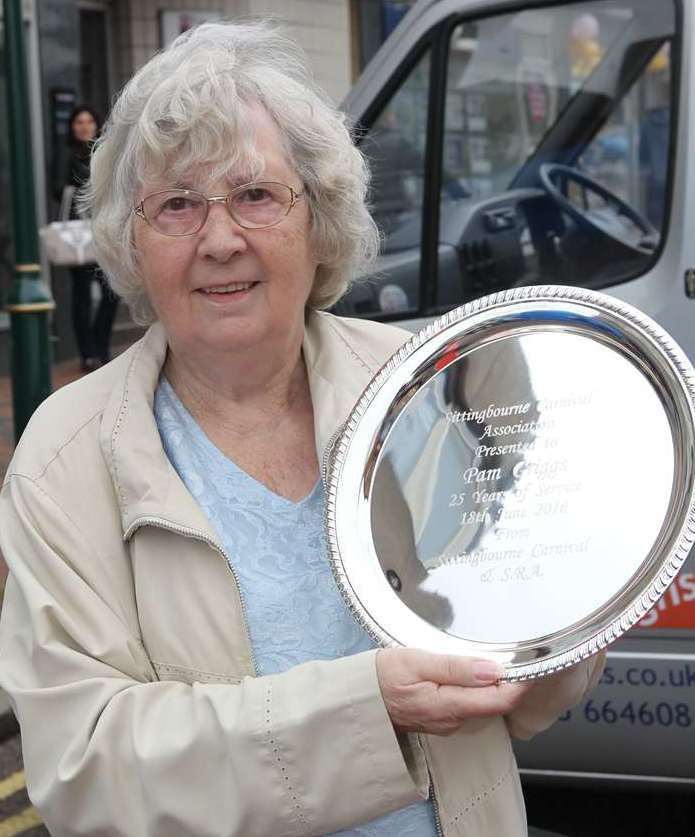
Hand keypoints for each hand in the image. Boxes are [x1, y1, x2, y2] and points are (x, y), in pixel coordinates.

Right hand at [376, 647, 533, 735]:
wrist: (358, 701)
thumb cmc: (382, 677)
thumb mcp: (416, 661)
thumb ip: (455, 667)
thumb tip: (493, 670)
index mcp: (449, 706)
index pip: (499, 699)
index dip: (520, 682)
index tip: (534, 662)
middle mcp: (454, 721)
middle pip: (496, 704)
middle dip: (513, 682)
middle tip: (526, 655)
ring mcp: (448, 722)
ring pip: (484, 705)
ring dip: (497, 685)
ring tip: (507, 658)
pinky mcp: (442, 718)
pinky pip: (470, 705)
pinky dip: (481, 689)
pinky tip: (480, 672)